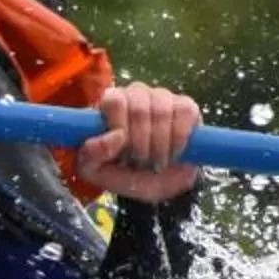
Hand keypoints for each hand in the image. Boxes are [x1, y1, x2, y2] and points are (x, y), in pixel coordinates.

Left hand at [79, 83, 202, 203]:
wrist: (157, 184)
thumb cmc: (122, 172)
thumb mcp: (96, 171)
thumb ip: (92, 155)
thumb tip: (115, 137)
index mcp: (111, 103)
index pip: (115, 100)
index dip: (119, 127)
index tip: (121, 152)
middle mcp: (136, 94)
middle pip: (139, 109)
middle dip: (139, 145)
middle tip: (139, 164)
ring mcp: (163, 97)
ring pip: (162, 112)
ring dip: (158, 146)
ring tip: (154, 163)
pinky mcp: (186, 107)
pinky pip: (184, 114)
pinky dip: (178, 140)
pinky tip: (173, 154)